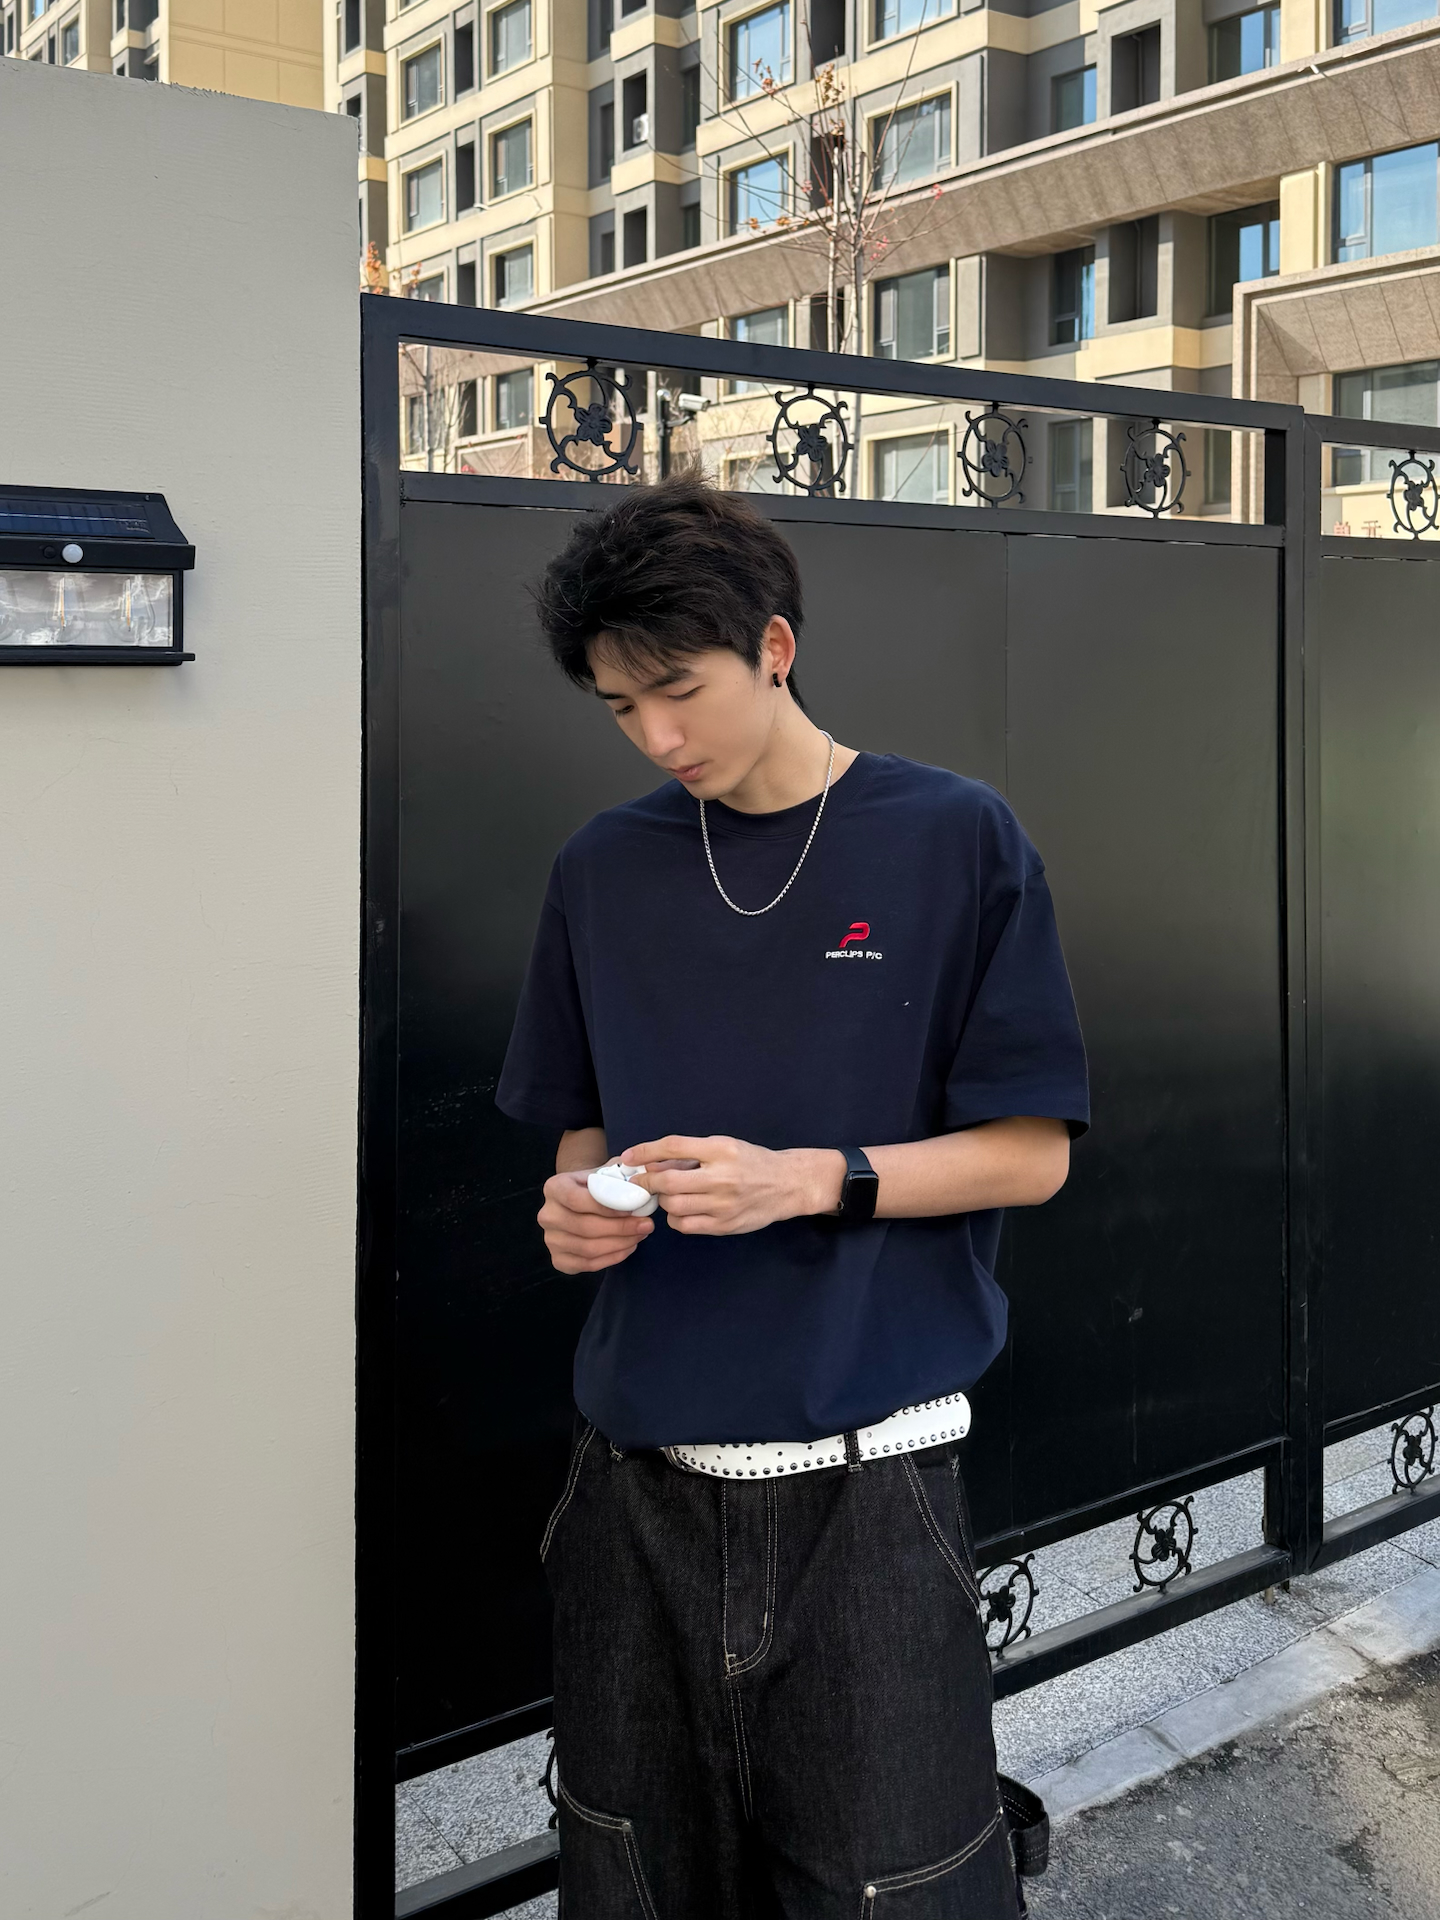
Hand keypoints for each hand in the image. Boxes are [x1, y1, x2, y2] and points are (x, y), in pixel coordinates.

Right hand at [538, 1164, 654, 1273]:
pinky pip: (589, 1264)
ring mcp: (551, 1240)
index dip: (606, 1207)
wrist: (579, 1199)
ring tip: (641, 1235)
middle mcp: (547, 1215)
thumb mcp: (606, 1171)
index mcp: (554, 1188)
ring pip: (588, 1249)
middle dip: (621, 1228)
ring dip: (621, 1244)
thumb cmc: (596, 1184)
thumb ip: (622, 1175)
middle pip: (584, 1227)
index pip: (577, 1200)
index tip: (633, 1209)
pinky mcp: (559, 1260)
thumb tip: (643, 1182)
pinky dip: (613, 1257)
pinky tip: (629, 1246)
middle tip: (647, 1225)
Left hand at [619, 1135, 843, 1235]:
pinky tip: (683, 1210)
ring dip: (663, 1200)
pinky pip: (685, 1225)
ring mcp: (723, 1204)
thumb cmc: (750, 1161)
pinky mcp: (724, 1226)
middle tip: (640, 1182)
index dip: (645, 1152)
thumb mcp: (723, 1147)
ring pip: (673, 1205)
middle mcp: (722, 1176)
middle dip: (646, 1182)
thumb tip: (651, 1162)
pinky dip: (676, 1218)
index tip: (628, 1157)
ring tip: (669, 1195)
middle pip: (668, 1181)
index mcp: (721, 1149)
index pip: (673, 1146)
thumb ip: (690, 1155)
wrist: (787, 1185)